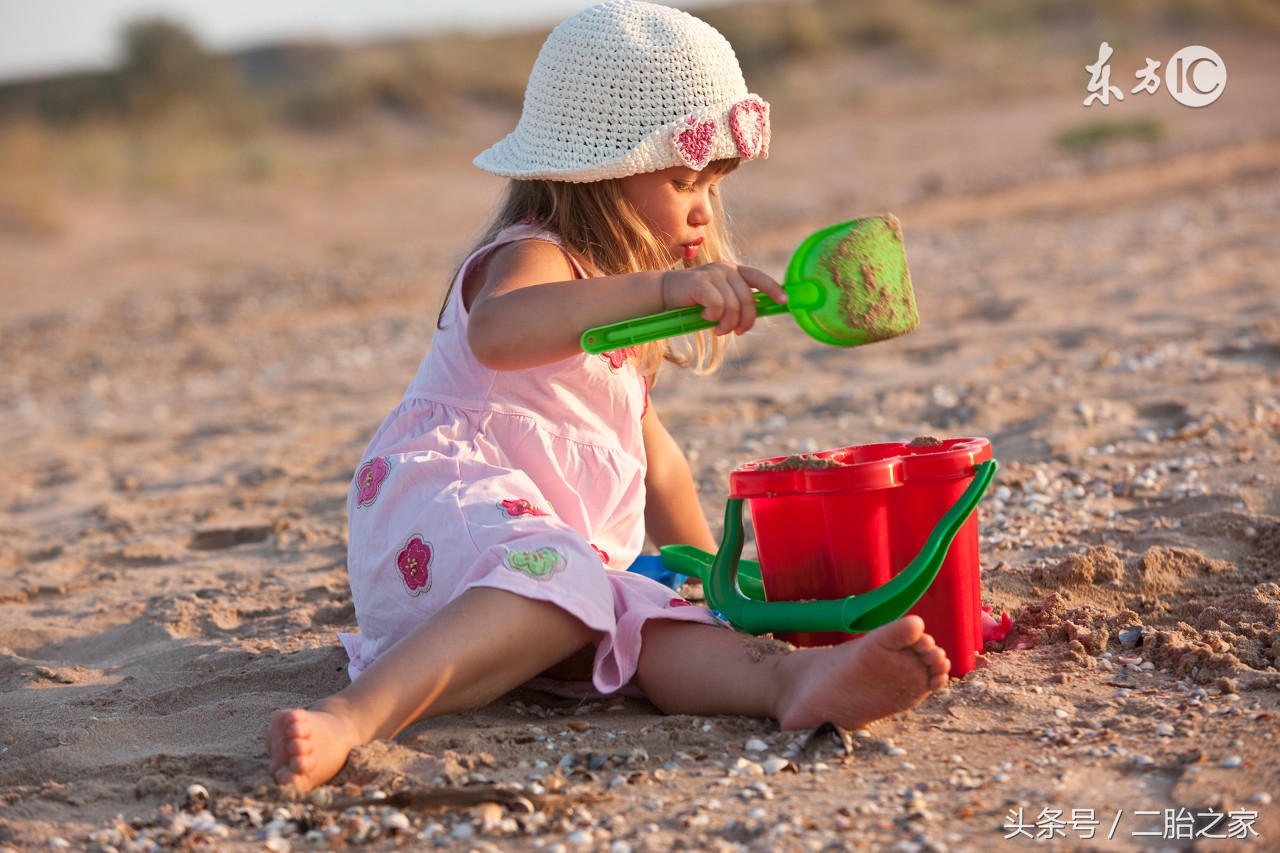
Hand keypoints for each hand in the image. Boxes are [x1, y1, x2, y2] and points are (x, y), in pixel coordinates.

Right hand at [660, 262, 786, 336]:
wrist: (666, 292)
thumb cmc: (695, 299)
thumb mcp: (720, 298)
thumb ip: (736, 302)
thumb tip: (757, 314)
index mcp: (734, 270)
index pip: (759, 277)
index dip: (773, 289)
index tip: (784, 301)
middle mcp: (726, 269)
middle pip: (748, 299)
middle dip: (746, 320)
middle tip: (737, 332)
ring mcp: (713, 274)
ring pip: (733, 306)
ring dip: (727, 324)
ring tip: (718, 330)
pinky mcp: (700, 282)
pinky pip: (717, 306)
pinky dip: (713, 317)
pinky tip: (705, 318)